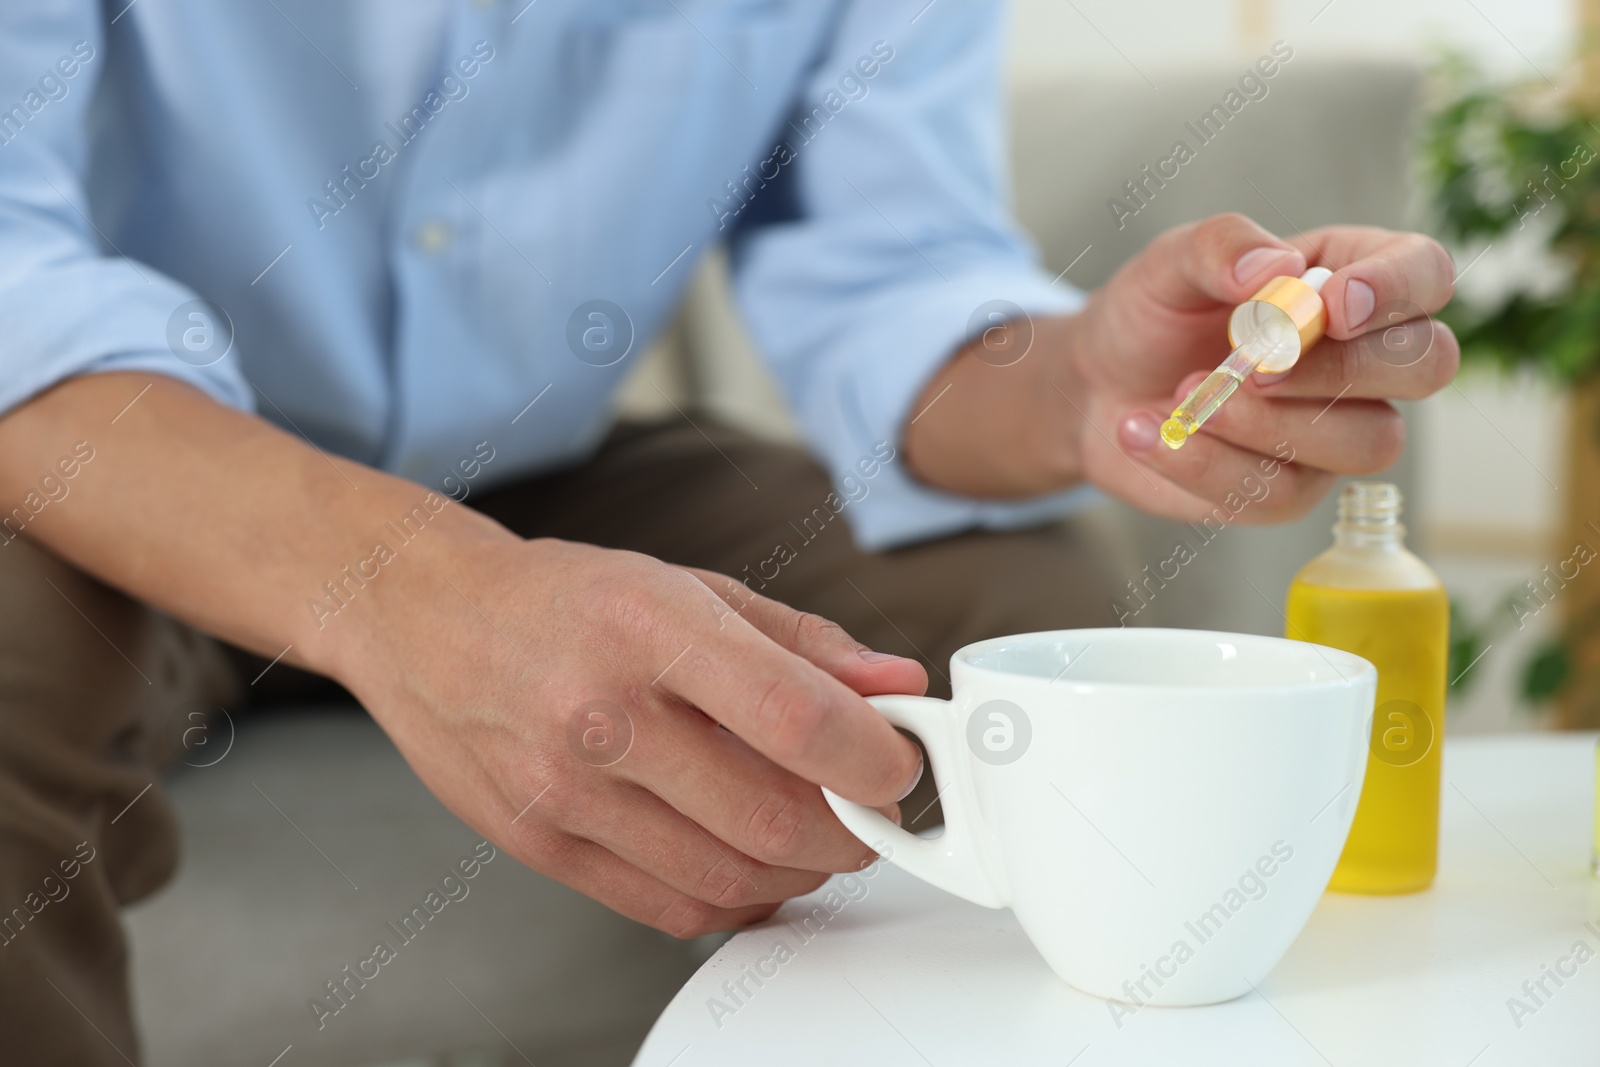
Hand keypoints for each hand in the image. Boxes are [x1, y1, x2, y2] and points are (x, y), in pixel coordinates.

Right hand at [340, 536, 925, 936]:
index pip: (794, 716)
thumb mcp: (689, 587)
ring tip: (814, 831)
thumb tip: (897, 687)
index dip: (873, 757)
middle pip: (771, 815)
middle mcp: (601, 713)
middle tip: (868, 808)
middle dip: (854, 829)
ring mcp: (564, 789)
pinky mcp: (541, 847)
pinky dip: (739, 898)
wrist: (425, 620)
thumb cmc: (564, 600)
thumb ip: (803, 643)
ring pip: (730, 874)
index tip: (900, 765)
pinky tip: (754, 863)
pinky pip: (672, 906)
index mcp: (649, 626)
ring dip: (803, 869)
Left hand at [902, 213, 1457, 522]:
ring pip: (1367, 443)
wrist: (1097, 386)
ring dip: (1268, 424)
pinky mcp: (1291, 489)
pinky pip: (1282, 493)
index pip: (1424, 273)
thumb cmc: (1152, 314)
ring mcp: (1337, 430)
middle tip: (1253, 366)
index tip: (1332, 307)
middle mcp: (1365, 358)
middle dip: (1343, 368)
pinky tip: (1150, 433)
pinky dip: (1206, 463)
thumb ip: (1221, 247)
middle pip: (1426, 365)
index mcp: (1352, 277)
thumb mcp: (1170, 264)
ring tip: (1180, 396)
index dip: (1396, 290)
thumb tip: (1275, 269)